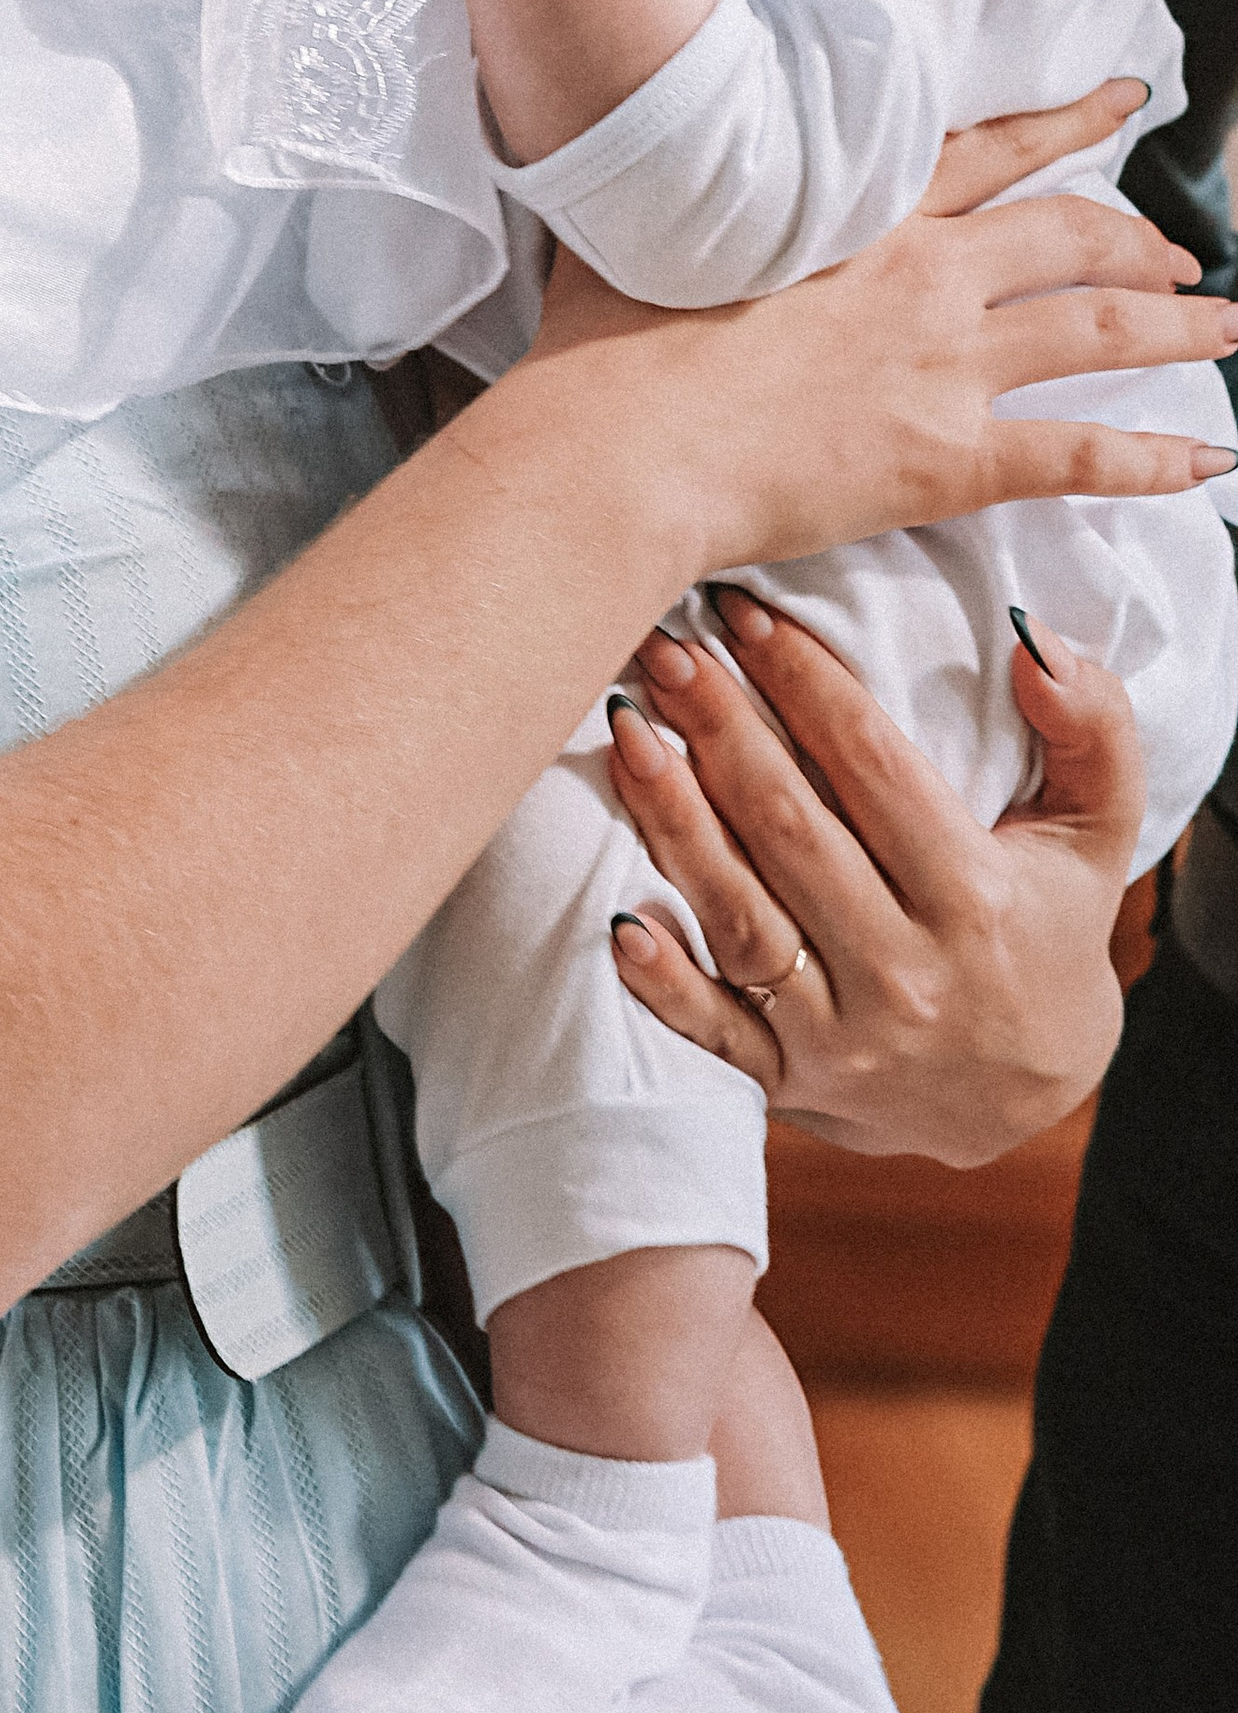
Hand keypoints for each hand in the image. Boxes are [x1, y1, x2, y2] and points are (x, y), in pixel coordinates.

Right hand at [529, 77, 1237, 571]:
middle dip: (1138, 241)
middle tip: (1177, 255)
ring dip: (1179, 329)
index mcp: (853, 213)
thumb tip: (639, 146)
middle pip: (1067, 235)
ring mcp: (942, 365)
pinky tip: (1208, 460)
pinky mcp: (948, 457)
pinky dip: (1156, 460)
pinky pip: (1082, 454)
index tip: (1118, 101)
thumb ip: (678, 190)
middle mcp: (919, 274)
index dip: (1065, 125)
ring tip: (1225, 328)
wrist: (621, 444)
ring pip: (1098, 329)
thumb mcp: (642, 227)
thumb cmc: (607, 347)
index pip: (987, 151)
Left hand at [602, 592, 1139, 1162]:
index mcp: (977, 898)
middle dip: (718, 727)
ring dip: (673, 822)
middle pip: (791, 829)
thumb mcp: (1096, 835)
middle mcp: (907, 970)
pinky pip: (711, 1033)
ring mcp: (841, 1035)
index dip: (804, 682)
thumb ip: (1092, 731)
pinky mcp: (786, 1082)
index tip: (744, 613)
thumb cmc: (1047, 933)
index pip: (873, 767)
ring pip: (740, 916)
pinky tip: (616, 918)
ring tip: (625, 732)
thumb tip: (1031, 639)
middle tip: (662, 646)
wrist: (1025, 1099)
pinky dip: (661, 984)